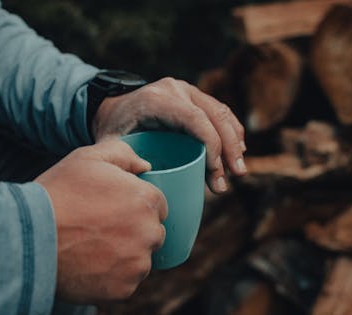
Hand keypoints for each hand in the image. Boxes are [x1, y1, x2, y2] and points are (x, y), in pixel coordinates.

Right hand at [35, 140, 166, 302]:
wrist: (28, 238)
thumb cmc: (58, 194)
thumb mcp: (88, 158)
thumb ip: (123, 155)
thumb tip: (146, 166)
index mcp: (146, 200)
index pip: (157, 205)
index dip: (135, 205)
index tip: (114, 209)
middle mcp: (149, 233)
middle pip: (152, 234)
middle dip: (134, 231)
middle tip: (100, 228)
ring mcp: (137, 264)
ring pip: (140, 260)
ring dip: (124, 256)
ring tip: (91, 248)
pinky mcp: (123, 289)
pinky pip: (125, 283)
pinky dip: (111, 277)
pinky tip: (88, 266)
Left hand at [92, 77, 246, 193]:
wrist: (112, 108)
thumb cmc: (113, 130)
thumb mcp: (112, 146)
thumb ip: (128, 163)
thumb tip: (153, 186)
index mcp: (156, 100)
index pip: (194, 119)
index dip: (212, 145)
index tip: (216, 172)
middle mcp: (175, 90)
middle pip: (214, 116)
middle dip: (229, 148)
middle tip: (236, 176)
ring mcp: (186, 90)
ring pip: (221, 112)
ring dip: (234, 141)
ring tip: (238, 170)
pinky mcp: (194, 96)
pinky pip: (219, 112)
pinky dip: (231, 132)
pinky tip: (238, 151)